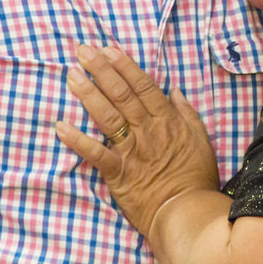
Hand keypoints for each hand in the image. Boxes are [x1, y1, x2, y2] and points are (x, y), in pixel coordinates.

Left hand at [55, 44, 220, 240]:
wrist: (187, 214)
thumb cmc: (195, 179)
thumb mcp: (201, 140)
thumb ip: (187, 114)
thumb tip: (175, 92)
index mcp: (167, 121)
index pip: (143, 86)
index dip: (124, 66)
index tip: (108, 49)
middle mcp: (147, 131)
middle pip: (121, 94)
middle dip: (100, 70)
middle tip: (82, 51)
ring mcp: (131, 151)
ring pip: (107, 117)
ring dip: (88, 94)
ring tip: (71, 75)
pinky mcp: (118, 173)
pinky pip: (95, 153)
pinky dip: (77, 140)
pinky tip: (60, 125)